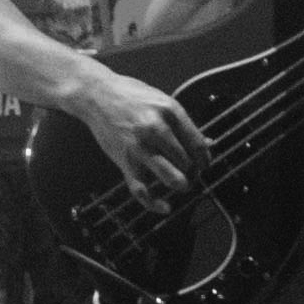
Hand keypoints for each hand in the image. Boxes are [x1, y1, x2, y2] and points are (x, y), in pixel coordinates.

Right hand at [60, 61, 206, 206]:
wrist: (96, 96)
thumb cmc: (132, 97)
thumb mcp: (162, 101)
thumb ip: (183, 124)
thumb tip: (207, 144)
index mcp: (170, 112)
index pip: (198, 145)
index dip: (205, 160)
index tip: (204, 165)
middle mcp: (155, 129)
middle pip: (187, 163)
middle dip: (194, 172)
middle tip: (192, 173)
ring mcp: (138, 147)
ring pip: (170, 177)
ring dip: (182, 185)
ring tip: (183, 185)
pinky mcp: (124, 160)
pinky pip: (141, 190)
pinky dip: (154, 203)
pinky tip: (165, 208)